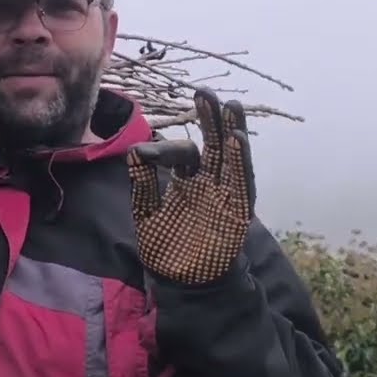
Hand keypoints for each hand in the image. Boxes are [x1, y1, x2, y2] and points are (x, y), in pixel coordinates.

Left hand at [126, 89, 256, 284]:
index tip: (144, 154)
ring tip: (229, 106)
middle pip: (213, 144)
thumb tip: (135, 151)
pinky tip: (238, 140)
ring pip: (231, 157)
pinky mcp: (237, 212)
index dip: (163, 151)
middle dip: (210, 118)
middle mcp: (209, 183)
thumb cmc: (167, 247)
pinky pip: (241, 183)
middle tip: (204, 92)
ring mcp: (225, 195)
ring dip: (231, 132)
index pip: (182, 154)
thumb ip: (144, 184)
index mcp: (187, 181)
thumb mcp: (147, 213)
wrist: (185, 283)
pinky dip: (240, 162)